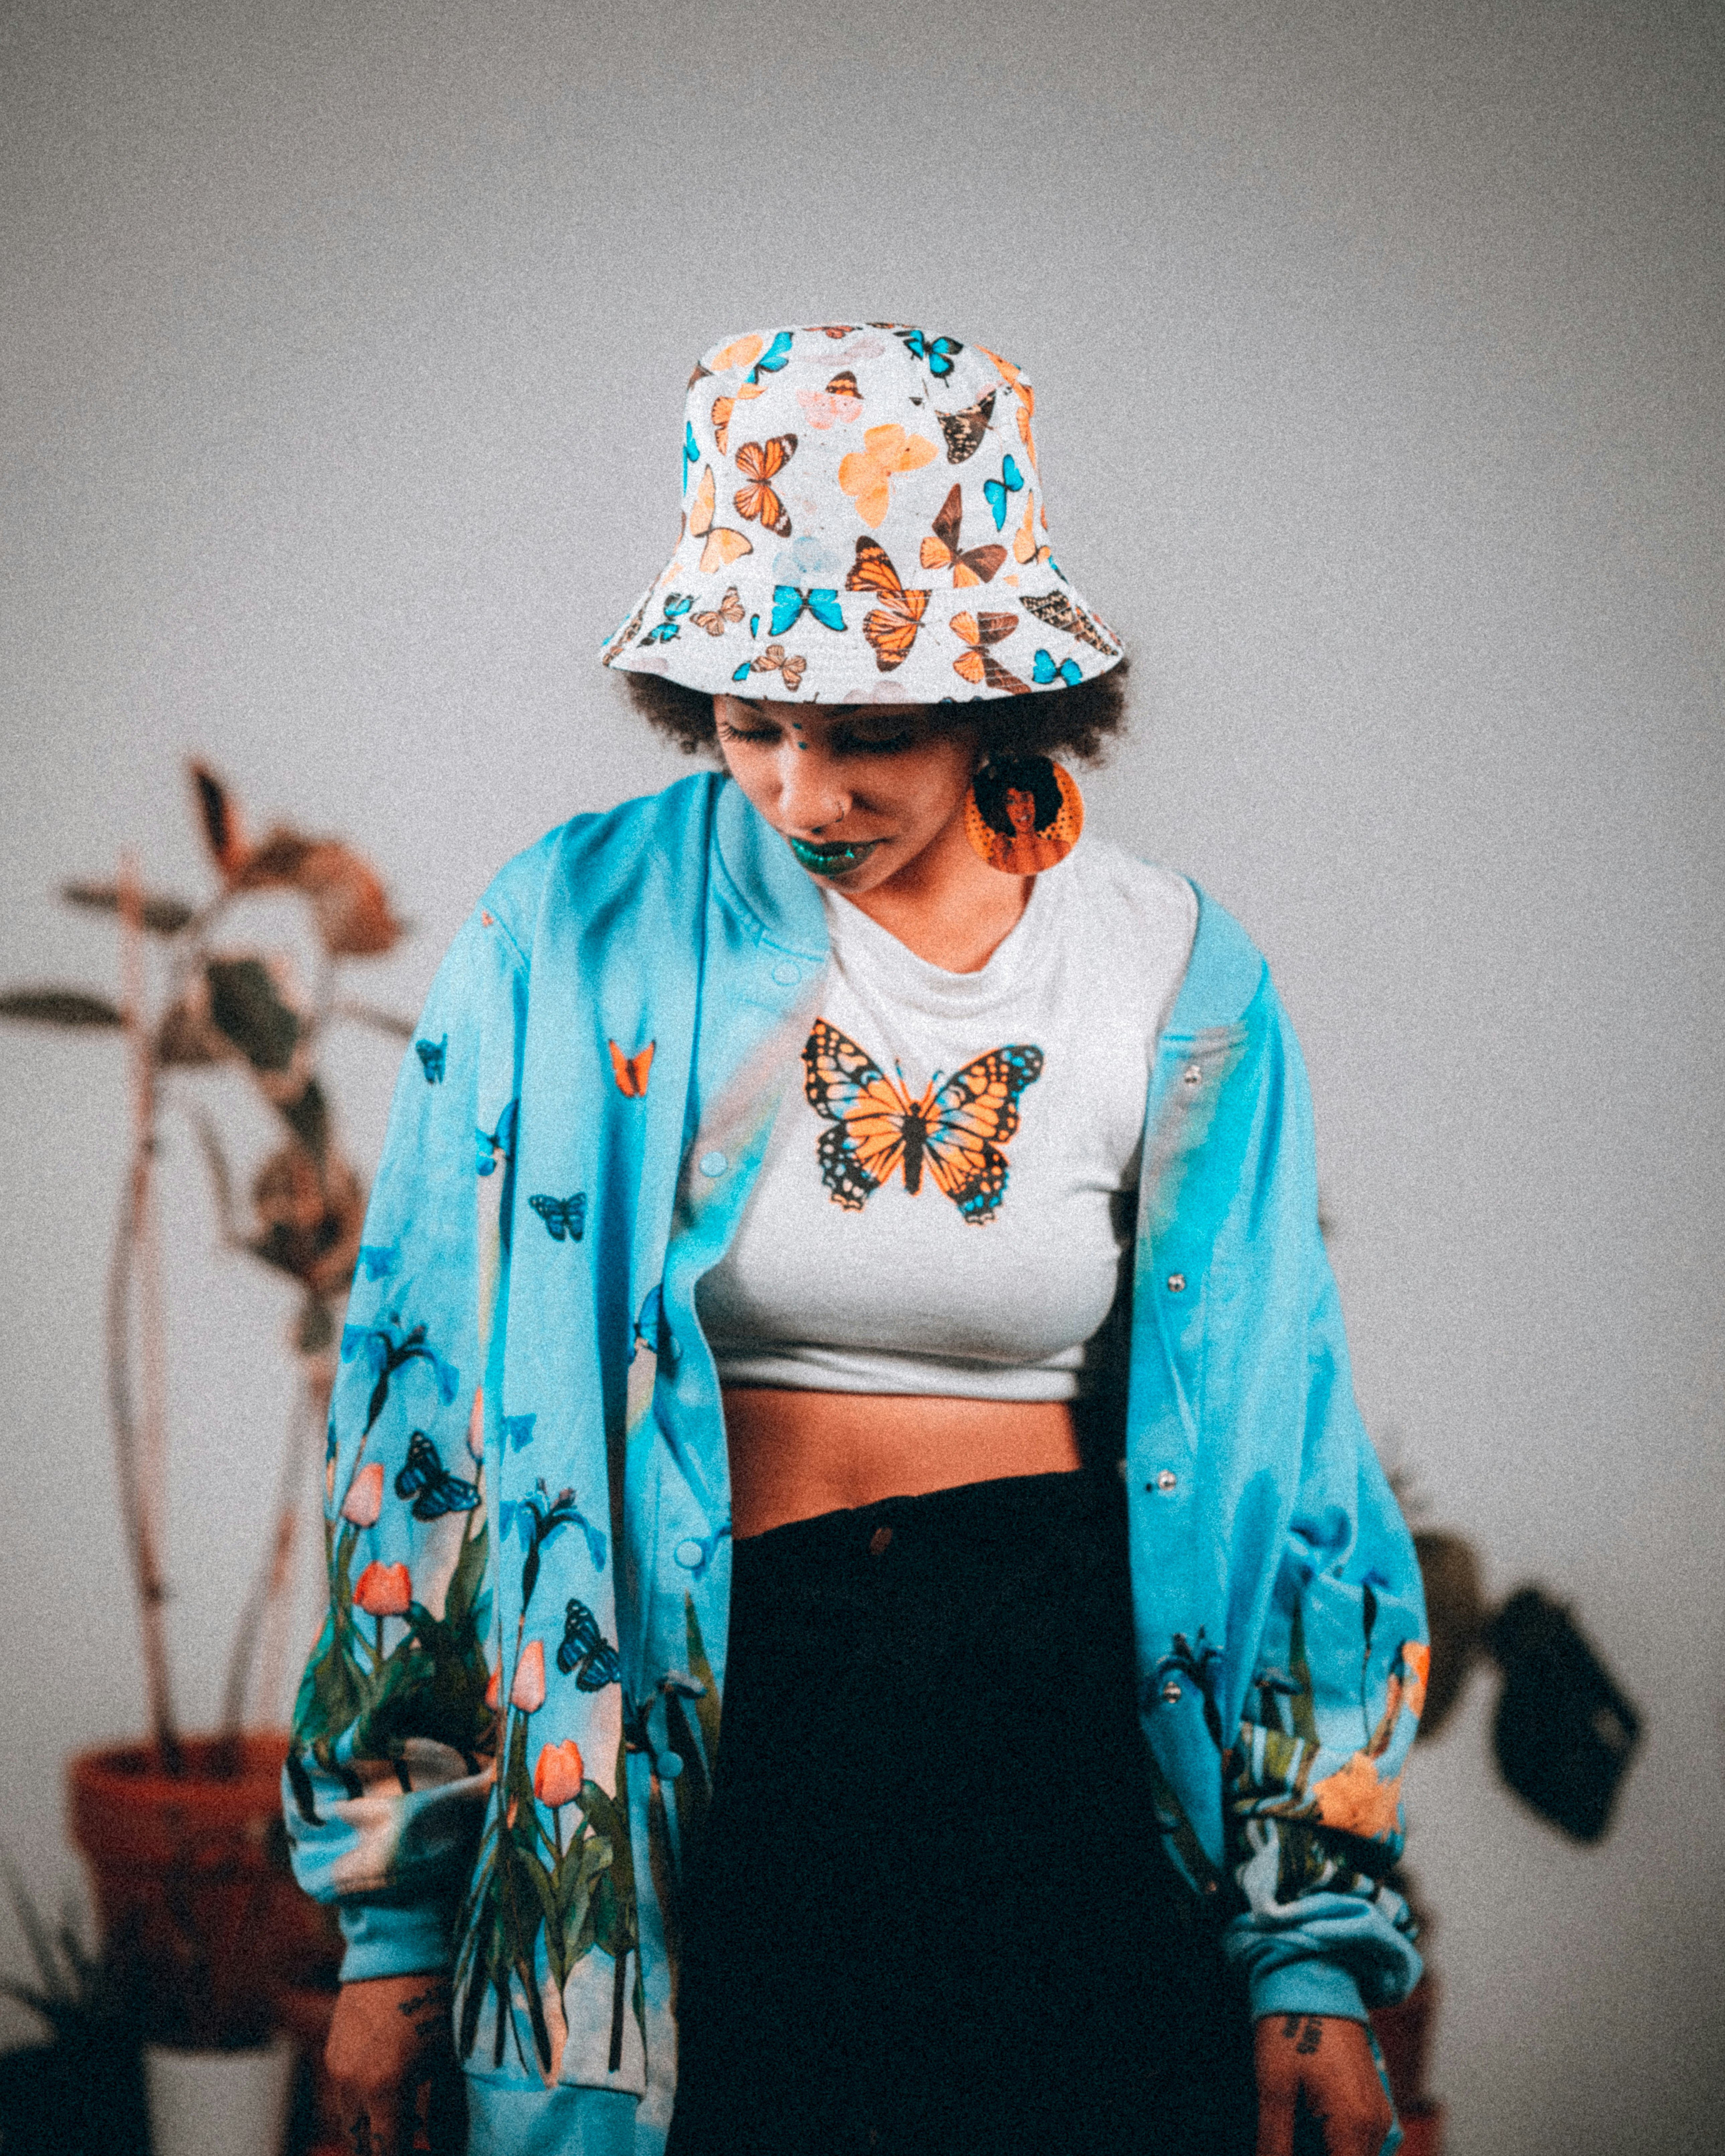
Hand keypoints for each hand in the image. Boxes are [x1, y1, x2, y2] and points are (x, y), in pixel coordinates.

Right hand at [325, 1972, 465, 2155]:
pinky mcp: (333, 2052)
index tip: (422, 2149)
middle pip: (362, 2143)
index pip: (386, 2151)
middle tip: (412, 2138)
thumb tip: (443, 2142)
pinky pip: (343, 2095)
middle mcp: (353, 2085)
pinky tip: (389, 2089)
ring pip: (350, 2121)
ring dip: (372, 2128)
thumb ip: (443, 2107)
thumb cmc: (433, 1998)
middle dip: (385, 2147)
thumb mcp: (446, 2054)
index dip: (404, 2155)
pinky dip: (362, 2104)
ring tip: (404, 2117)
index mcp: (384, 2088)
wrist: (397, 1948)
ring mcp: (338, 2068)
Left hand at [1253, 2013, 1394, 2155]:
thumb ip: (1275, 2142)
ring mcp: (1379, 2113)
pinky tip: (1305, 2122)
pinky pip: (1358, 2142)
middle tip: (1283, 2136)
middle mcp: (1376, 2124)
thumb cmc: (1290, 2028)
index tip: (1283, 2149)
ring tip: (1292, 2125)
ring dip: (1326, 2148)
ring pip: (1353, 2155)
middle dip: (1314, 2151)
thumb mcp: (1274, 2087)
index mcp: (1354, 2124)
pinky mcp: (1374, 2103)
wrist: (1314, 1978)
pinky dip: (1334, 2142)